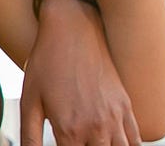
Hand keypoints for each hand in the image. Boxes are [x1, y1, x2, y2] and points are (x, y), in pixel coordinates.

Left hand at [19, 0, 139, 145]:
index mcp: (70, 130)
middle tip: (76, 143)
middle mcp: (97, 127)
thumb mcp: (29, 102)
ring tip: (91, 143)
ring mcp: (115, 117)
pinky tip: (112, 143)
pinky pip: (135, 139)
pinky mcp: (126, 105)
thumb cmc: (45, 64)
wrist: (73, 30)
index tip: (61, 145)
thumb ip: (29, 137)